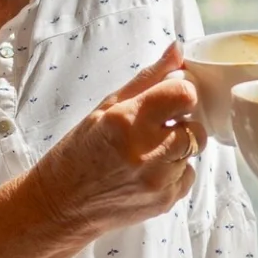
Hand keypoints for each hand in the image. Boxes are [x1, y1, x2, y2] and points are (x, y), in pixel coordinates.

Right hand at [27, 42, 205, 237]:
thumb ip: (147, 79)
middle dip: (181, 122)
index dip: (179, 93)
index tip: (167, 99)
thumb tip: (177, 51)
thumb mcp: (105, 107)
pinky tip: (147, 172)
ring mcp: (158, 180)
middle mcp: (147, 152)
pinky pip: (188, 175)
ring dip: (178, 147)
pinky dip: (174, 171)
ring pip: (194, 150)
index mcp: (128, 121)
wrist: (60, 207)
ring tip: (148, 151)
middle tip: (155, 128)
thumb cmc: (77, 153)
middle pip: (197, 125)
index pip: (185, 93)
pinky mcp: (166, 202)